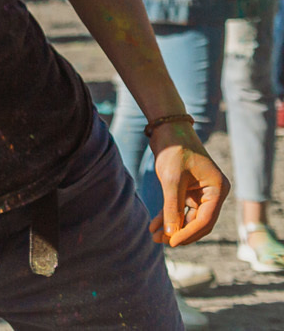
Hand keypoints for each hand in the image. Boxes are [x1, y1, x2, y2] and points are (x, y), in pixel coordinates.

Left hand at [149, 123, 227, 245]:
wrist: (167, 129)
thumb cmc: (174, 150)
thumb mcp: (172, 179)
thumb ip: (172, 206)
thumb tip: (169, 233)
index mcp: (218, 190)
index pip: (206, 219)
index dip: (188, 232)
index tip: (172, 242)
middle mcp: (212, 193)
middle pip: (198, 222)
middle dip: (179, 233)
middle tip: (162, 242)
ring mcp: (200, 193)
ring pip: (187, 217)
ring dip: (171, 227)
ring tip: (154, 237)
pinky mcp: (187, 191)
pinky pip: (179, 209)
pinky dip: (167, 217)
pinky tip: (153, 227)